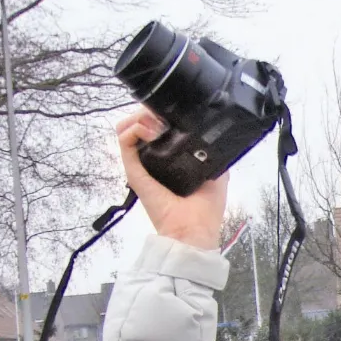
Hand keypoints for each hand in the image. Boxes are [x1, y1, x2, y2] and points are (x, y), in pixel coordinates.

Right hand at [116, 108, 227, 250]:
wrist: (194, 230)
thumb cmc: (206, 208)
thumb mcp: (216, 172)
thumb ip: (211, 151)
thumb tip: (212, 130)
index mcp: (168, 160)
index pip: (155, 128)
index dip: (160, 113)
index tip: (172, 109)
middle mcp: (151, 160)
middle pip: (139, 123)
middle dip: (149, 111)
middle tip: (164, 116)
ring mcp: (140, 165)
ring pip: (126, 128)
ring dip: (139, 118)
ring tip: (156, 124)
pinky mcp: (133, 172)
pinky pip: (124, 142)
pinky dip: (133, 129)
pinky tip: (149, 130)